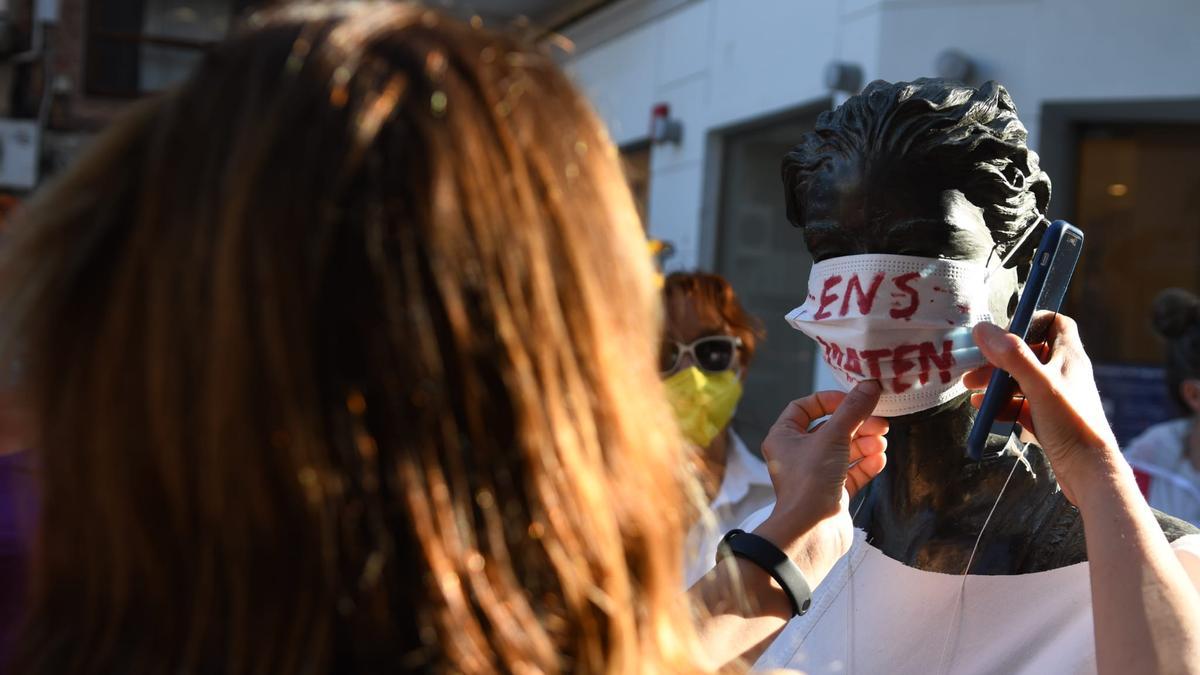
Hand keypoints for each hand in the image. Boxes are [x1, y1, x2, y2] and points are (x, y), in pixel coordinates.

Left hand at [753, 381, 887, 585]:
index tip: (855, 400)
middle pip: (830, 429)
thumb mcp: (833, 437)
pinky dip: (866, 464)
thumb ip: (853, 410)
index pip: (804, 407)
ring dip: (864, 444)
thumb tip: (870, 385)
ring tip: (881, 442)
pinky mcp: (832, 494)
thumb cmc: (811, 481)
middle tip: (881, 423)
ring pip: (844, 450)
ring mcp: (815, 475)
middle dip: (857, 424)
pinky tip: (880, 459)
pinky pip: (852, 472)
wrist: (811, 532)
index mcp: (784, 437)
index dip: (830, 401)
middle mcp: (797, 455)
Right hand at [965, 316, 1122, 506]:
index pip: (1055, 323)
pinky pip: (1021, 404)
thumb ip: (1012, 356)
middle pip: (1029, 353)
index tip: (1004, 331)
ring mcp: (1057, 397)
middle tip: (974, 370)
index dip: (1030, 321)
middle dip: (999, 359)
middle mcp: (1064, 373)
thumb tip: (982, 329)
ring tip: (971, 391)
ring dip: (996, 383)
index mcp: (1069, 357)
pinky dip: (1001, 404)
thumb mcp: (1039, 385)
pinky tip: (983, 410)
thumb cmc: (1071, 424)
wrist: (1090, 471)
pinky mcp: (1049, 419)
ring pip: (1022, 380)